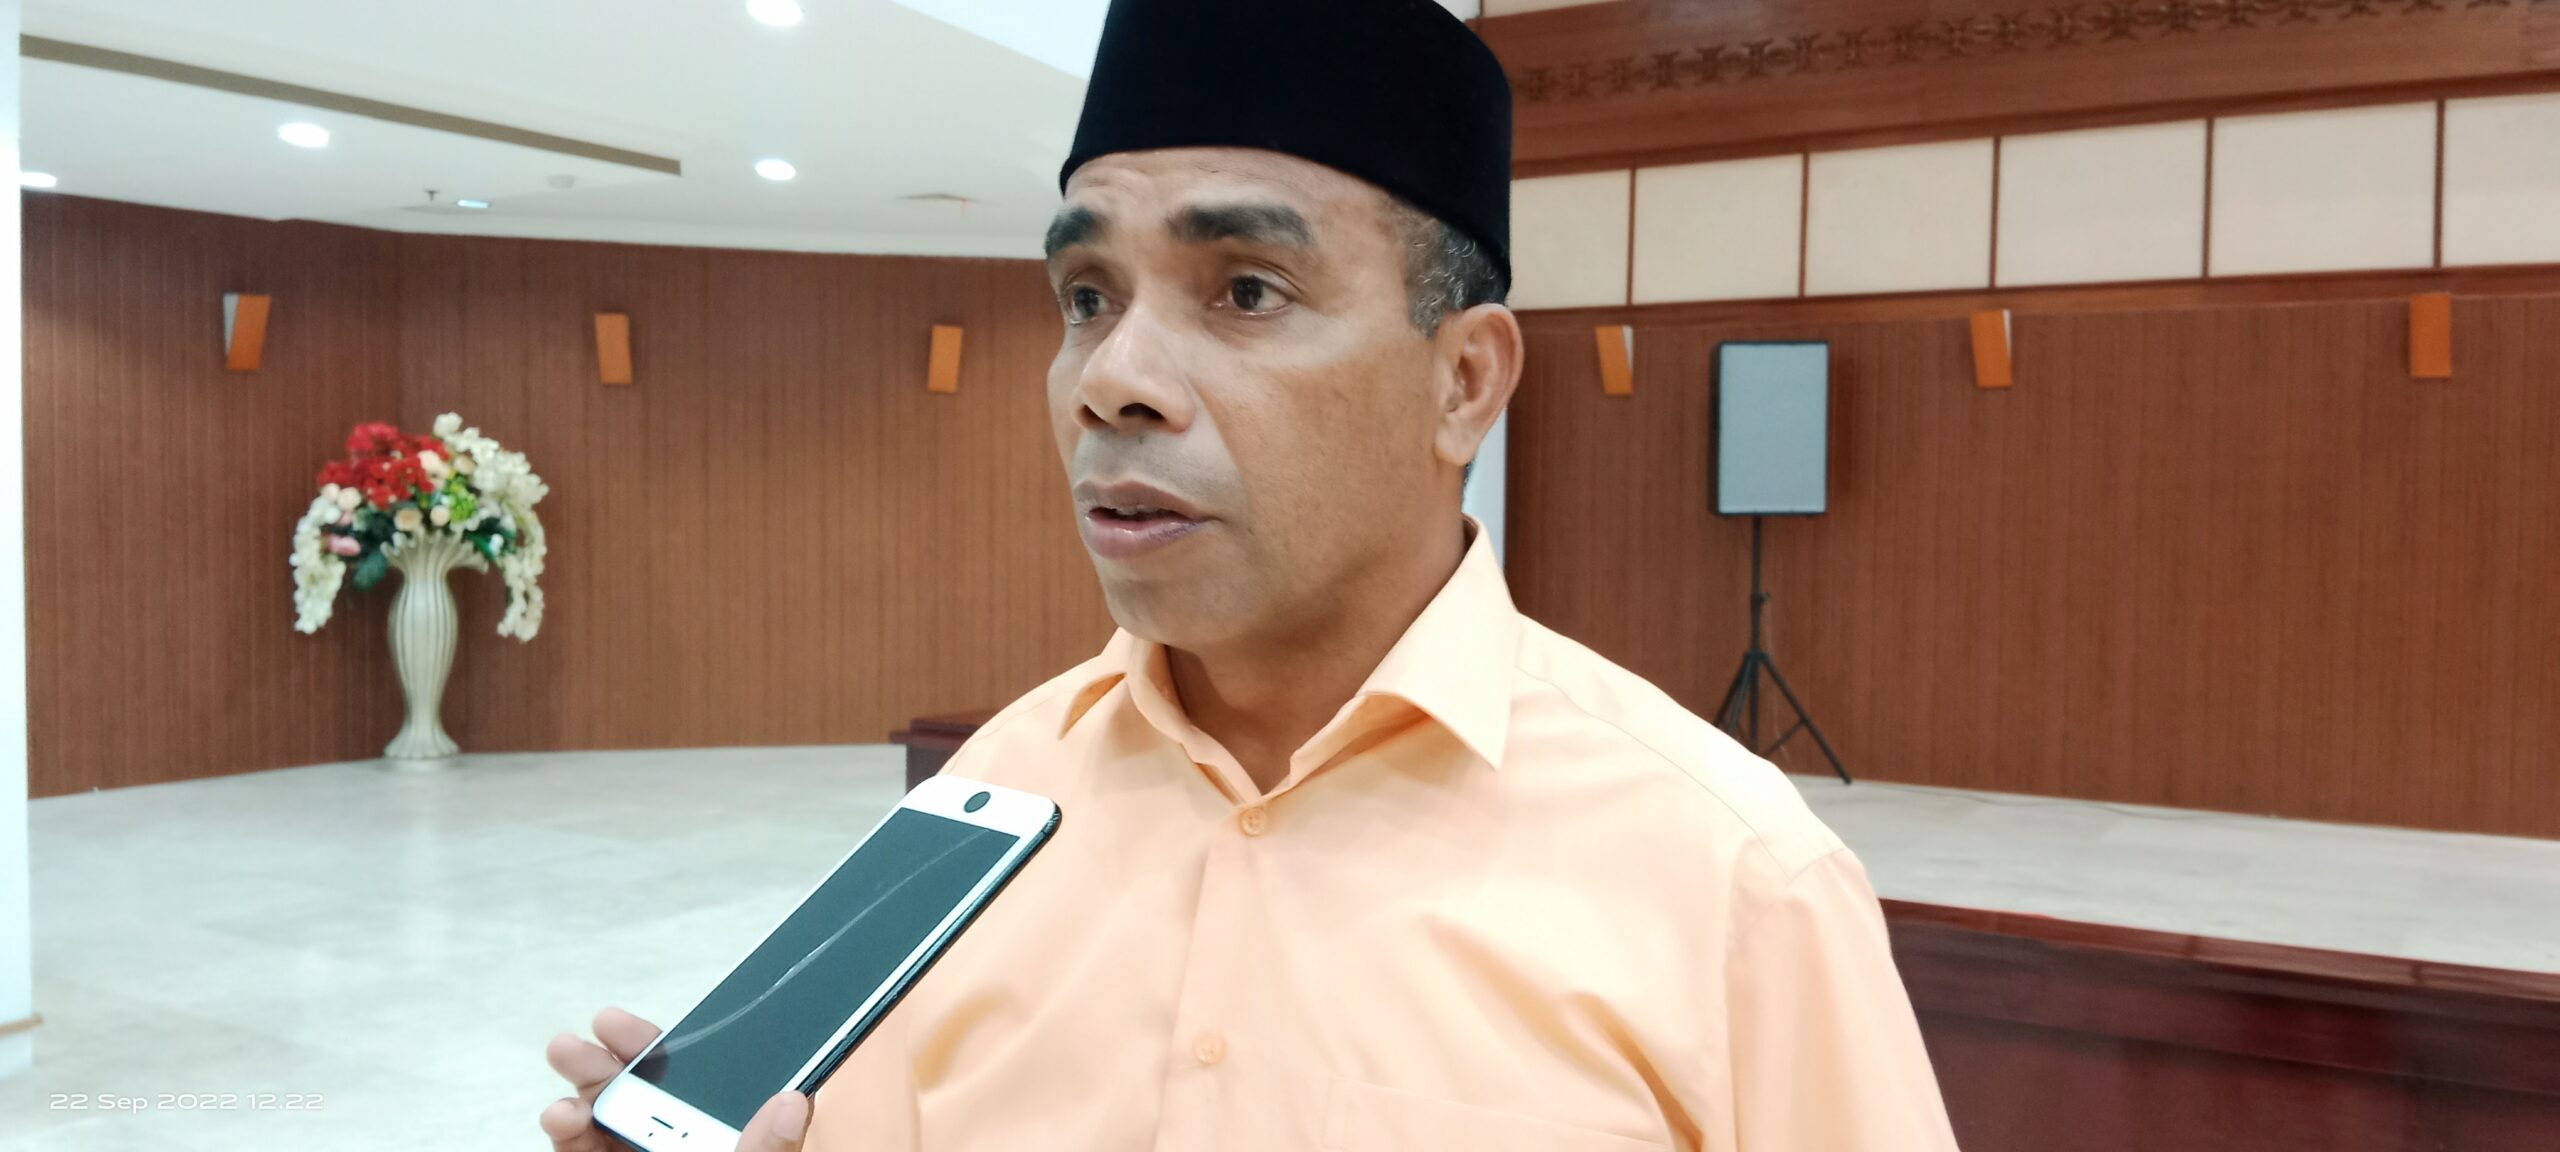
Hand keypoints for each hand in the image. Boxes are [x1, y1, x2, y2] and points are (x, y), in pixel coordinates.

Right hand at [541, 1006, 812, 1150]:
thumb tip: (792, 1102)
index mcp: (736, 1134)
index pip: (712, 1081)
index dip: (680, 1046)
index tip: (646, 1017)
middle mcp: (688, 1143)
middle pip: (652, 1092)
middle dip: (620, 1058)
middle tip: (593, 1029)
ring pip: (609, 1118)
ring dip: (586, 1088)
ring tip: (566, 1064)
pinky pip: (583, 1151)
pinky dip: (569, 1132)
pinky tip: (561, 1116)